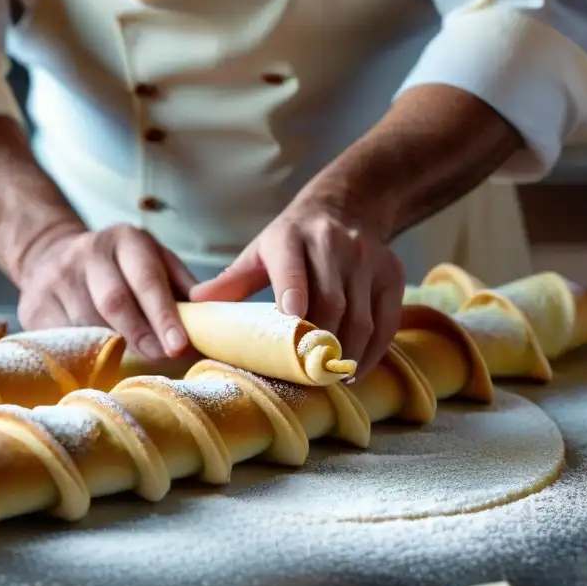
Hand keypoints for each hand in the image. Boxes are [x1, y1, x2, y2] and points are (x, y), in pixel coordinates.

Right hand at [17, 224, 195, 360]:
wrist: (51, 254)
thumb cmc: (121, 268)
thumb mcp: (155, 262)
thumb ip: (184, 288)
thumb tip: (214, 321)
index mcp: (126, 240)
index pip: (147, 279)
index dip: (164, 315)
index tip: (179, 345)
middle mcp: (89, 253)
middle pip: (115, 302)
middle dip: (141, 336)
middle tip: (161, 358)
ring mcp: (56, 277)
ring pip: (88, 324)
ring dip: (114, 349)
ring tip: (133, 361)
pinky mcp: (33, 305)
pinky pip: (62, 339)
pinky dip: (83, 355)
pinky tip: (98, 362)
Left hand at [188, 197, 404, 378]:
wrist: (347, 206)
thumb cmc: (294, 240)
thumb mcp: (260, 252)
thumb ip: (231, 281)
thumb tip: (193, 306)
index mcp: (291, 237)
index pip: (292, 268)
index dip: (293, 294)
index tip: (292, 323)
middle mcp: (333, 244)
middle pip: (331, 302)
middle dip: (320, 343)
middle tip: (307, 376)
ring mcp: (368, 259)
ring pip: (361, 317)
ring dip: (346, 354)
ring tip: (331, 378)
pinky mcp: (392, 274)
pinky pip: (386, 321)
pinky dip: (372, 351)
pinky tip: (355, 369)